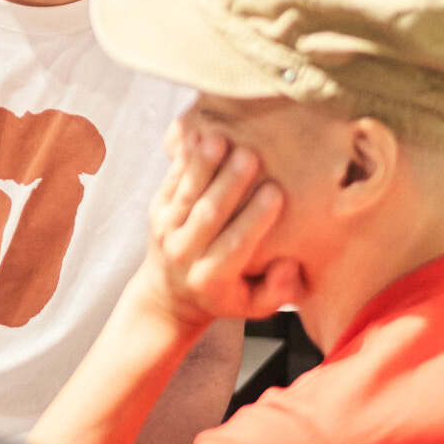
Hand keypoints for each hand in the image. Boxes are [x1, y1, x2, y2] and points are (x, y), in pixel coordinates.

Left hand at [141, 120, 295, 328]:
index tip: (276, 192)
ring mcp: (165, 230)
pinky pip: (170, 182)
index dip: (254, 219)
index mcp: (211, 278)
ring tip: (220, 139)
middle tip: (251, 156)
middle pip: (208, 214)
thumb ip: (276, 291)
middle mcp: (184, 253)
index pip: (234, 244)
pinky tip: (197, 136)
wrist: (168, 296)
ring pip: (186, 193)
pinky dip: (183, 159)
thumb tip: (287, 265)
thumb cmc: (223, 296)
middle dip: (229, 184)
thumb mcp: (252, 307)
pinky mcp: (155, 210)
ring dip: (203, 165)